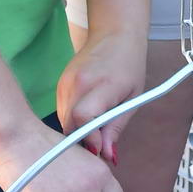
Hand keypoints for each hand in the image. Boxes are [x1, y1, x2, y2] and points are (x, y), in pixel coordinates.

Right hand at [55, 30, 148, 163]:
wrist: (114, 34)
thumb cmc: (129, 66)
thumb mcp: (133, 98)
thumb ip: (116, 127)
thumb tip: (108, 157)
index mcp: (101, 84)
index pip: (84, 117)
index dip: (89, 139)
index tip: (99, 152)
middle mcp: (78, 83)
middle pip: (70, 125)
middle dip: (83, 142)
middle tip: (100, 147)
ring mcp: (65, 83)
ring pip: (64, 122)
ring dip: (78, 132)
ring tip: (97, 130)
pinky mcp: (60, 85)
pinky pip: (63, 113)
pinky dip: (74, 121)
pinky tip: (88, 118)